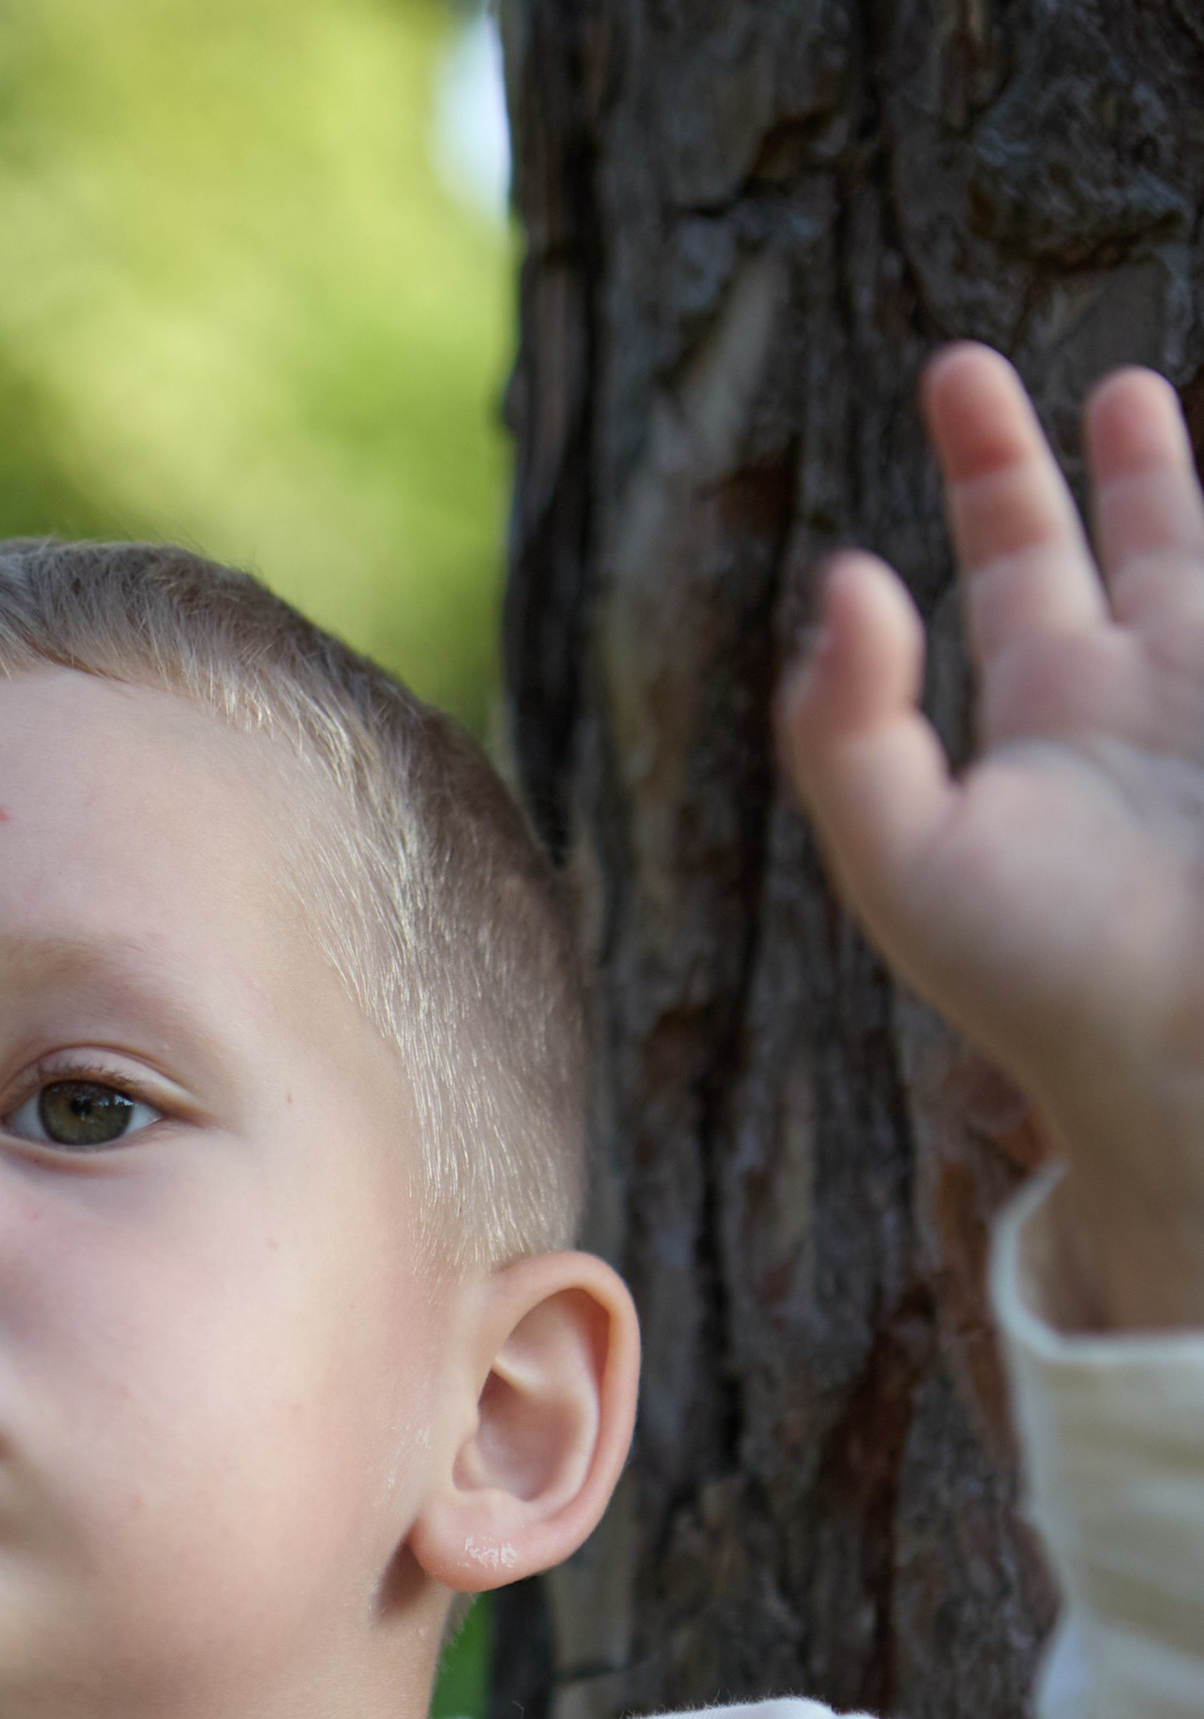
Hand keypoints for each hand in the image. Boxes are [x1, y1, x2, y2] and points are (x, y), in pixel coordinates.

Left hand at [782, 345, 1203, 1331]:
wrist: (1182, 1058)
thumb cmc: (1040, 978)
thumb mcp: (907, 860)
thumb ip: (848, 731)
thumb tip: (843, 575)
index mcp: (1050, 715)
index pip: (1017, 558)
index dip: (992, 464)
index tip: (959, 368)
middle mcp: (1144, 700)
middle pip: (1116, 546)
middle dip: (1090, 460)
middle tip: (1027, 374)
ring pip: (1198, 566)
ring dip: (1169, 488)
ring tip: (1131, 392)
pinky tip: (1203, 503)